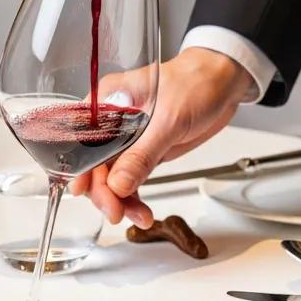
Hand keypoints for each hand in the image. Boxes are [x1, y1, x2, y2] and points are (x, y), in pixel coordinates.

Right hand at [69, 47, 254, 227]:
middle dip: (103, 191)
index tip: (83, 191)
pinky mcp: (145, 151)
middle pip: (94, 164)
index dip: (78, 167)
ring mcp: (128, 139)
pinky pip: (131, 179)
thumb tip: (117, 184)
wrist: (222, 84)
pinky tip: (142, 212)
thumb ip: (141, 153)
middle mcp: (112, 122)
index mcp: (106, 101)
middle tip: (117, 211)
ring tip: (137, 216)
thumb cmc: (194, 84)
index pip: (80, 140)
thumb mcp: (167, 119)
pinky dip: (134, 197)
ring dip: (120, 200)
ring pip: (112, 177)